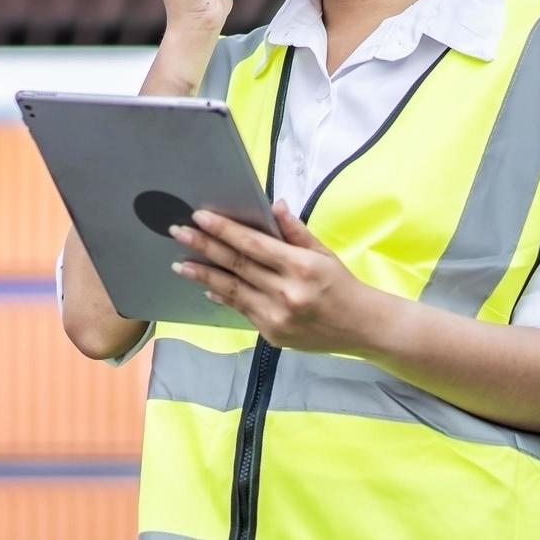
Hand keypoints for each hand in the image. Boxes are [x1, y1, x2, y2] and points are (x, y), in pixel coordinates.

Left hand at [169, 199, 384, 354]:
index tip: (200, 216)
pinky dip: (223, 296)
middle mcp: (287, 293)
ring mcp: (277, 317)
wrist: (361, 327)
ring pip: (232, 290)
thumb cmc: (341, 284)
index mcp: (301, 267)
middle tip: (178, 232)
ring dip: (203, 275)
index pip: (253, 244)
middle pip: (236, 265)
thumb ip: (295, 231)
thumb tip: (274, 205)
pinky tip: (206, 285)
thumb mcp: (323, 253)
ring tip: (180, 263)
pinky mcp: (272, 334)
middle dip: (203, 246)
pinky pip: (241, 310)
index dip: (224, 229)